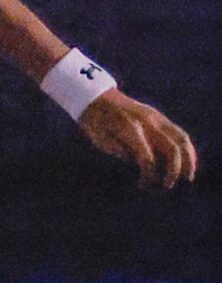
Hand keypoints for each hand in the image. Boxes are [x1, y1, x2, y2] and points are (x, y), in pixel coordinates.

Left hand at [79, 90, 197, 189]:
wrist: (95, 96)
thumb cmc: (94, 122)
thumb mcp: (100, 140)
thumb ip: (121, 152)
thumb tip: (142, 164)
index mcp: (129, 129)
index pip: (147, 157)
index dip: (148, 175)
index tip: (143, 185)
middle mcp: (148, 122)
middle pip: (172, 149)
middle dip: (174, 171)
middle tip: (168, 185)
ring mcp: (156, 117)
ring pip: (182, 140)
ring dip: (188, 160)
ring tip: (187, 176)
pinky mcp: (160, 117)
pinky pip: (179, 133)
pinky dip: (186, 149)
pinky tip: (185, 161)